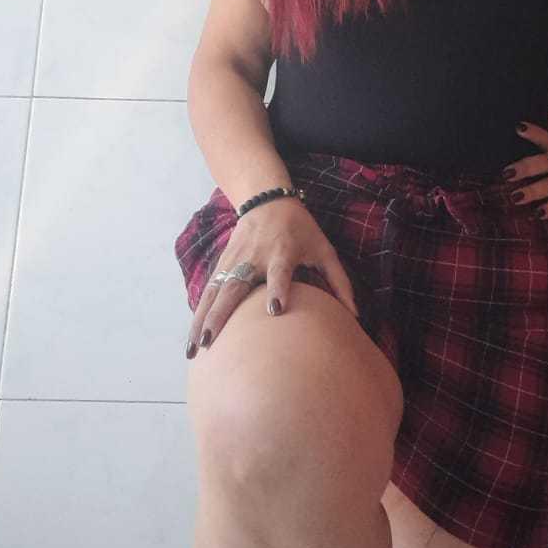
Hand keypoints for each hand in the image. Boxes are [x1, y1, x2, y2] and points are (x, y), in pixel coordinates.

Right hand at [186, 197, 359, 358]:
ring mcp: (234, 260)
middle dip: (222, 314)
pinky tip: (193, 337)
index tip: (274, 311)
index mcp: (282, 252)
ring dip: (203, 320)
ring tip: (195, 349)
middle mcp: (254, 257)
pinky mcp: (223, 263)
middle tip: (211, 341)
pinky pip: (209, 290)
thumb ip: (339, 281)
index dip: (277, 289)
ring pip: (214, 292)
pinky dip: (199, 313)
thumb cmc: (300, 228)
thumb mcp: (323, 248)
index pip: (279, 272)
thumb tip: (354, 315)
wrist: (267, 198)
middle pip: (235, 286)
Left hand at [502, 121, 547, 217]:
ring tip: (516, 197)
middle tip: (507, 174)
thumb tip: (518, 126)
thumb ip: (540, 139)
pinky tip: (539, 213)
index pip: (544, 139)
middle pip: (544, 163)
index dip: (532, 133)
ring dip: (533, 191)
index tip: (518, 128)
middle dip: (525, 168)